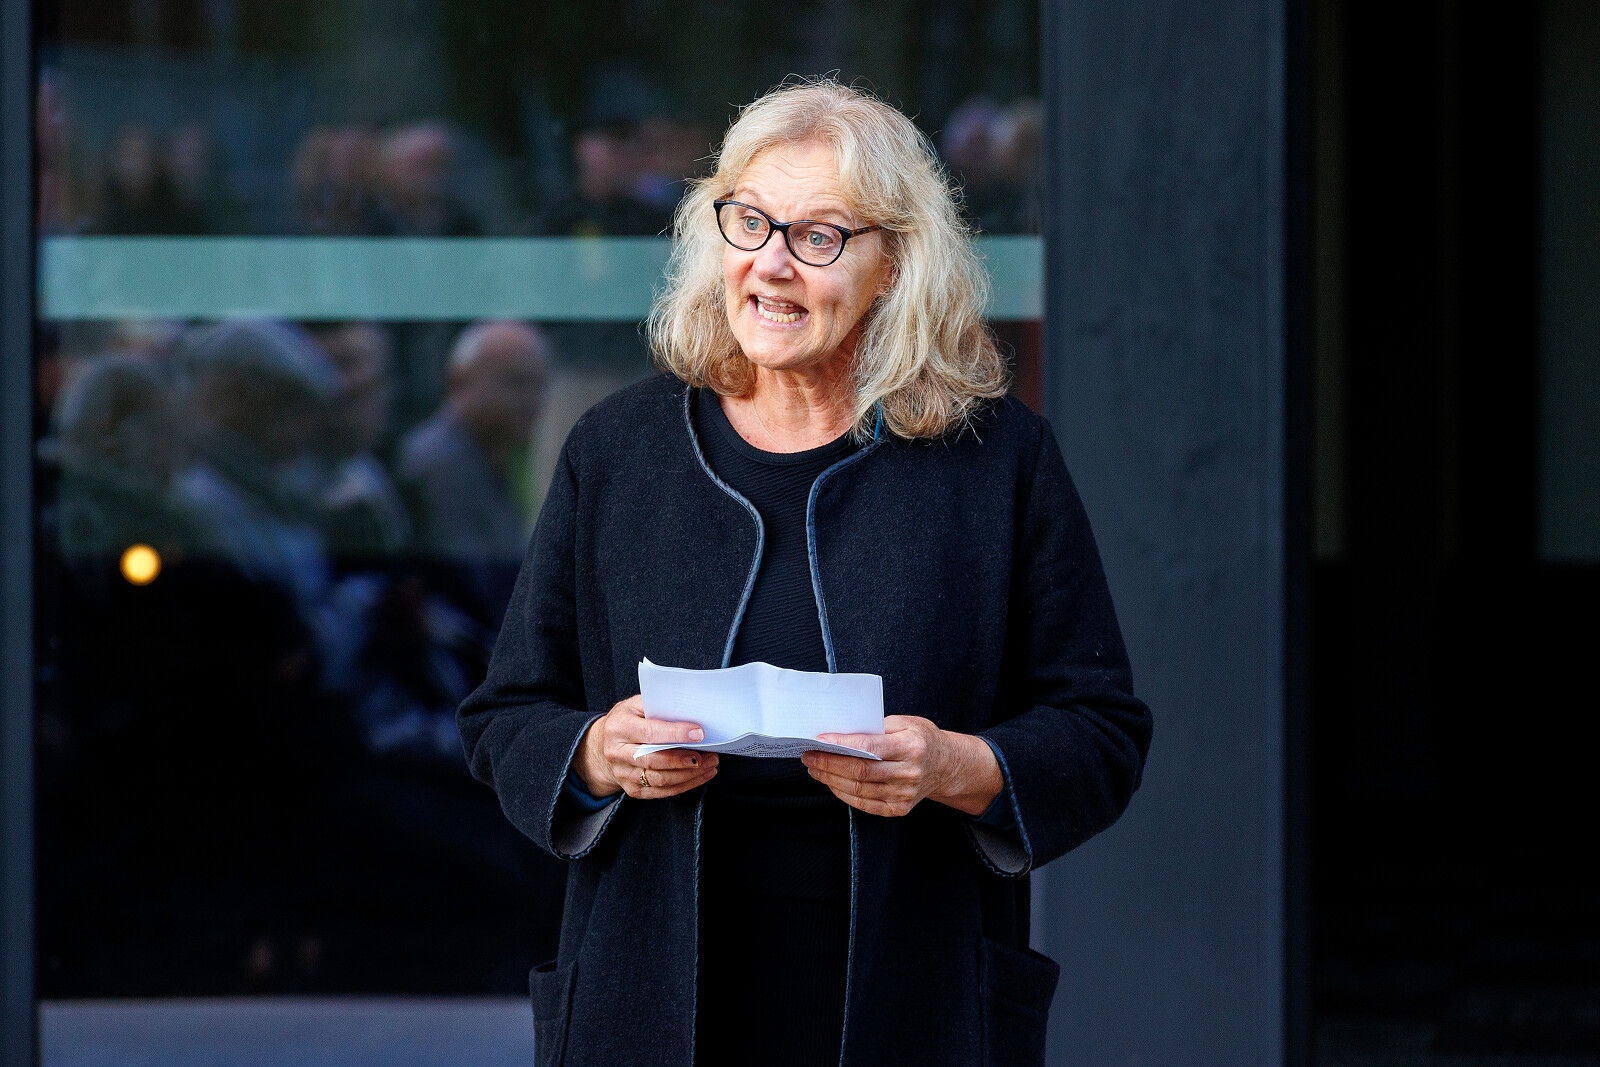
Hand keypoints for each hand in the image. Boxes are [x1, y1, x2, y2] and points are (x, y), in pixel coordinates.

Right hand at [574, 694, 718, 799]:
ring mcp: (623, 774)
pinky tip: (700, 776)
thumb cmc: (627, 720)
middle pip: (655, 760)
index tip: (699, 733)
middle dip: (684, 759)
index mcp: (619, 727)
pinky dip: (685, 785)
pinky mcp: (632, 789)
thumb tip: (689, 711)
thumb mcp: (636, 705)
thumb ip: (658, 707)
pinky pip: (662, 792)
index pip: (650, 733)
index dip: (676, 734)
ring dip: (689, 774)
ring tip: (710, 764)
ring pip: (660, 780)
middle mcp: (617, 753)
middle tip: (708, 755)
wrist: (605, 744)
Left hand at [802, 716, 1003, 817]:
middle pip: (860, 772)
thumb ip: (877, 727)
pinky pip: (864, 804)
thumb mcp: (907, 722)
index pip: (870, 748)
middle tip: (808, 755)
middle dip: (828, 763)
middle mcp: (909, 773)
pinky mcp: (898, 809)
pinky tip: (831, 782)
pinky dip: (843, 793)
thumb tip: (842, 732)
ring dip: (830, 779)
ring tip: (814, 767)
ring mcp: (904, 794)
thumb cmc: (922, 739)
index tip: (819, 740)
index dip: (841, 745)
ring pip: (859, 790)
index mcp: (912, 746)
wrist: (947, 766)